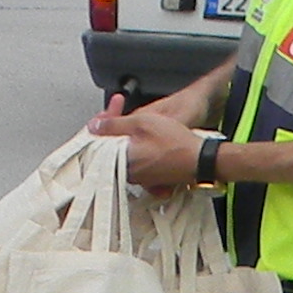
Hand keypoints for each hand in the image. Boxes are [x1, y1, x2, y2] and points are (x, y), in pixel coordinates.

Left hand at [91, 91, 208, 192]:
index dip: (101, 125)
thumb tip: (93, 126)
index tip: (106, 115)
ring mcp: (137, 178)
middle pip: (109, 149)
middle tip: (117, 114)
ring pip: (122, 155)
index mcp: (119, 159)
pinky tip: (145, 139)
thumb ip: (114, 124)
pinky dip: (137, 149)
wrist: (200, 159)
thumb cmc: (174, 142)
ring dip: (125, 139)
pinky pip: (136, 162)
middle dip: (112, 130)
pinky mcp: (149, 179)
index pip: (97, 143)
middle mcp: (125, 173)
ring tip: (134, 125)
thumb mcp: (141, 122)